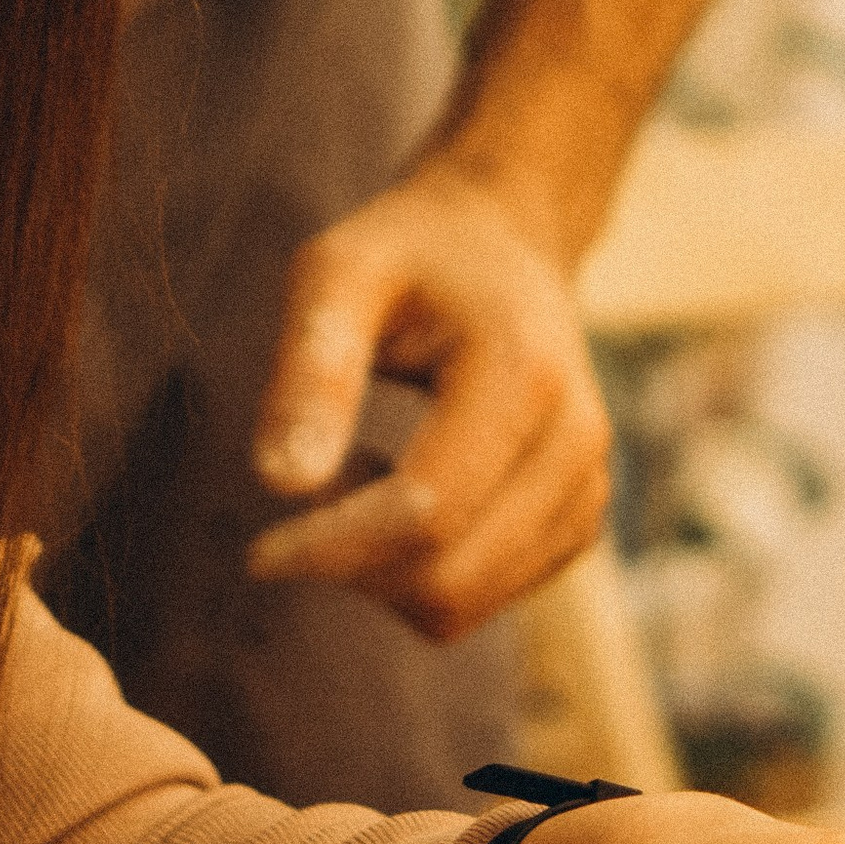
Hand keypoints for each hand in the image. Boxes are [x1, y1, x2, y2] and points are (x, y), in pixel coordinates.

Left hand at [248, 161, 610, 634]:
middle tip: (306, 481)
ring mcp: (587, 490)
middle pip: (446, 580)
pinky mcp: (577, 522)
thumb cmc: (406, 250)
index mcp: (523, 376)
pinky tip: (399, 488)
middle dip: (352, 564)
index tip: (257, 550)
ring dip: (381, 569)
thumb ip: (310, 370)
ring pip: (462, 604)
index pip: (425, 513)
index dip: (332, 548)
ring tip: (355, 467)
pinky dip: (418, 570)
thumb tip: (278, 483)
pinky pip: (479, 599)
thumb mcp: (337, 274)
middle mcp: (576, 443)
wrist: (503, 239)